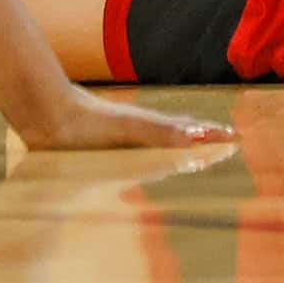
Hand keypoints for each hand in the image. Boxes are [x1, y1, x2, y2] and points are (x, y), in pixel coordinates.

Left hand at [8, 82, 231, 151]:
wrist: (48, 117)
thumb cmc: (88, 122)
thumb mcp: (129, 126)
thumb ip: (161, 131)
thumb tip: (198, 136)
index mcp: (151, 128)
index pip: (189, 132)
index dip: (212, 136)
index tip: (235, 139)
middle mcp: (140, 134)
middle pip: (178, 136)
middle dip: (202, 141)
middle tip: (225, 145)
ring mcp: (123, 142)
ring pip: (159, 145)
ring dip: (179, 150)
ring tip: (196, 154)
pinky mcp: (105, 151)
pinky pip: (138, 156)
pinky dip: (153, 159)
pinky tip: (147, 165)